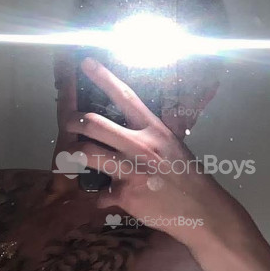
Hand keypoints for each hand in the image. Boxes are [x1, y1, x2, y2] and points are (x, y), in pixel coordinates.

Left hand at [63, 57, 232, 241]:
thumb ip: (147, 137)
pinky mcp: (125, 194)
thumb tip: (124, 133)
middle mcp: (140, 145)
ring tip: (73, 156)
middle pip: (93, 124)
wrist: (201, 209)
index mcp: (154, 130)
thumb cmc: (187, 176)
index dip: (103, 77)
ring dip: (75, 155)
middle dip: (73, 122)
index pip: (125, 96)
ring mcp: (131, 170)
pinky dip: (101, 198)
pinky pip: (100, 194)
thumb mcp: (171, 146)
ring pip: (87, 153)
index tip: (85, 61)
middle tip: (68, 124)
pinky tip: (107, 199)